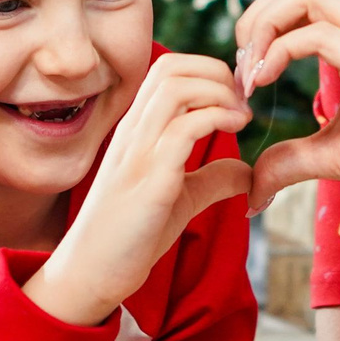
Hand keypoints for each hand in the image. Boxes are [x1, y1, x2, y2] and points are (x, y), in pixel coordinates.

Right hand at [27, 53, 251, 326]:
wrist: (92, 272)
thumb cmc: (131, 234)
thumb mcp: (181, 197)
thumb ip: (212, 178)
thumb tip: (247, 169)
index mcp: (137, 128)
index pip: (168, 69)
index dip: (208, 70)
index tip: (236, 98)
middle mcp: (133, 131)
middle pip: (172, 68)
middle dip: (217, 72)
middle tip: (243, 103)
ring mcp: (137, 153)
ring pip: (175, 89)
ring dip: (218, 92)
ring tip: (241, 116)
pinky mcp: (148, 180)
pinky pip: (182, 130)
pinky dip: (215, 119)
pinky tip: (236, 131)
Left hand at [234, 0, 339, 216]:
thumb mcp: (335, 156)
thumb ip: (290, 161)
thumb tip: (251, 192)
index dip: (259, 27)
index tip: (244, 78)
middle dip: (253, 18)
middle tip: (240, 69)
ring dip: (261, 27)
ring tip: (249, 74)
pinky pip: (315, 35)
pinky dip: (277, 53)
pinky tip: (264, 84)